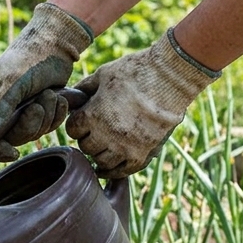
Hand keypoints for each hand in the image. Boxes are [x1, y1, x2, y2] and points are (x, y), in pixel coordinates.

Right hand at [0, 3, 92, 161]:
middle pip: (12, 139)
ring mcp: (20, 111)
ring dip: (46, 116)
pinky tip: (58, 97)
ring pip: (32, 133)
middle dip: (30, 124)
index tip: (14, 152)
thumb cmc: (30, 57)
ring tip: (50, 94)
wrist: (56, 41)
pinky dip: (56, 114)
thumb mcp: (12, 82)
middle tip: (40, 104)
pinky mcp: (38, 109)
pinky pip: (47, 125)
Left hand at [66, 29, 218, 178]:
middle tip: (96, 132)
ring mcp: (124, 147)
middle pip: (86, 147)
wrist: (171, 78)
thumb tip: (71, 97)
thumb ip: (84, 89)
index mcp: (92, 115)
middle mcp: (105, 135)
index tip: (84, 120)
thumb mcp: (103, 74)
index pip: (72, 130)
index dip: (77, 124)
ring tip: (106, 146)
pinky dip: (116, 171)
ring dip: (101, 154)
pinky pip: (124, 171)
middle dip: (89, 139)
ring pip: (102, 162)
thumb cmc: (135, 71)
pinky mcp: (142, 153)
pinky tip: (112, 167)